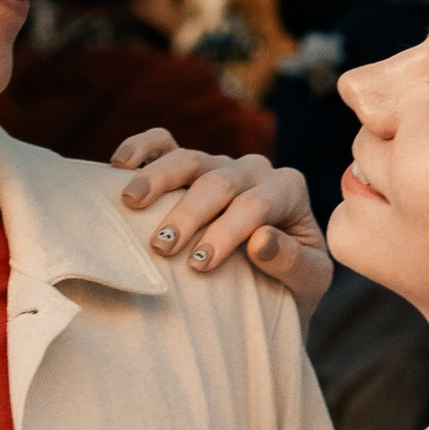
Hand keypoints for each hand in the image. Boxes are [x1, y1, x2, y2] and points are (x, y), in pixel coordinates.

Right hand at [113, 132, 331, 316]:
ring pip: (188, 158)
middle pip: (219, 181)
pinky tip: (120, 164)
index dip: (226, 231)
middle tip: (162, 246)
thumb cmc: (291, 286)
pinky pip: (163, 143)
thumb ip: (293, 262)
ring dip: (158, 179)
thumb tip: (260, 240)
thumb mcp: (308, 282)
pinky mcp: (190, 166)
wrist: (274, 287)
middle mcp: (254, 170)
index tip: (199, 264)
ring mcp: (219, 164)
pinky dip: (143, 147)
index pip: (255, 204)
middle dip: (189, 213)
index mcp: (288, 190)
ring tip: (131, 202)